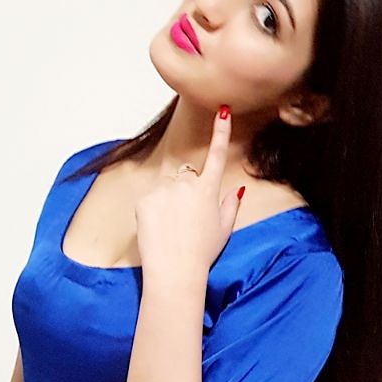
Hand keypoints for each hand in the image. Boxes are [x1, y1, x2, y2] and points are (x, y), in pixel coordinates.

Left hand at [135, 108, 242, 278]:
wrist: (175, 270)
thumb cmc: (202, 254)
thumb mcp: (224, 230)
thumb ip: (230, 206)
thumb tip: (237, 190)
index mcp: (209, 190)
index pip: (217, 155)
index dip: (221, 132)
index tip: (223, 111)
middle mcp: (187, 183)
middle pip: (186, 178)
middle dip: (186, 192)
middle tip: (186, 221)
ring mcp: (165, 189)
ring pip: (167, 188)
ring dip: (168, 201)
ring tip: (171, 229)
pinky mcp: (145, 198)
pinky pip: (150, 198)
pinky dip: (152, 210)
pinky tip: (158, 229)